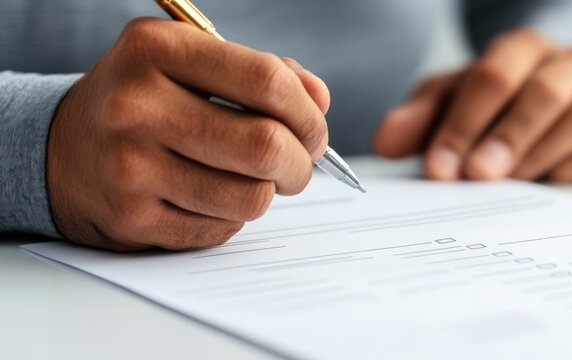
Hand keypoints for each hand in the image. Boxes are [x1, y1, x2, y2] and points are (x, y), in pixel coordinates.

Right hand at [47, 18, 329, 250]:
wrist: (60, 149)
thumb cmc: (146, 100)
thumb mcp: (192, 62)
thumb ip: (263, 73)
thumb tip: (319, 101)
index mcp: (158, 50)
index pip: (267, 82)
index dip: (307, 114)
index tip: (313, 130)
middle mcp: (138, 105)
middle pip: (265, 146)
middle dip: (301, 163)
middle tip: (298, 164)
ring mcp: (130, 166)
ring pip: (251, 197)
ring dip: (269, 193)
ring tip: (253, 179)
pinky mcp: (132, 217)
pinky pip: (221, 228)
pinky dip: (232, 216)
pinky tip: (210, 196)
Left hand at [374, 28, 571, 181]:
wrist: (546, 115)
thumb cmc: (492, 109)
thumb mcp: (449, 104)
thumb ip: (418, 118)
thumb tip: (386, 141)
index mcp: (523, 48)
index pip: (493, 75)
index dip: (463, 123)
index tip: (439, 168)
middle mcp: (568, 64)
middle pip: (543, 92)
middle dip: (506, 137)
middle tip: (476, 177)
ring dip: (540, 154)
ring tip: (508, 188)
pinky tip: (549, 188)